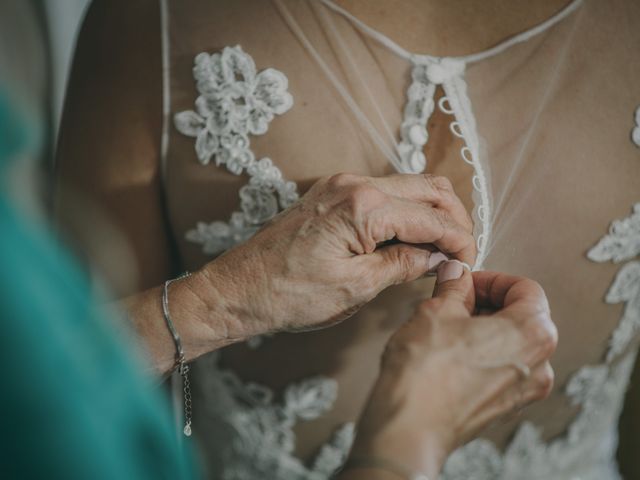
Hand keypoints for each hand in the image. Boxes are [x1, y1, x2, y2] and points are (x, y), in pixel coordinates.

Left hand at [200, 173, 475, 337]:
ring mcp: (341, 184)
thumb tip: (439, 258)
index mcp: (364, 206)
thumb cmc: (289, 293)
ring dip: (430, 213)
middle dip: (453, 219)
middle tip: (460, 253)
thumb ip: (404, 265)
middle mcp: (355, 183)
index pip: (432, 217)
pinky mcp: (332, 192)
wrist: (240, 288)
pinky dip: (405, 212)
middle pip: (428, 188)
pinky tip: (409, 239)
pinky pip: (383, 192)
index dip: (459, 241)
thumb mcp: (356, 287)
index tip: (468, 263)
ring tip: (439, 248)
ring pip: (408, 186)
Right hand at [347, 266, 556, 478]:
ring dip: (483, 328)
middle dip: (487, 303)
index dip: (492, 279)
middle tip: (455, 299)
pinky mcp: (503, 407)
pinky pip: (501, 368)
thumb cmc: (426, 375)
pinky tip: (449, 352)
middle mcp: (538, 364)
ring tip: (448, 326)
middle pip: (523, 316)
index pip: (526, 288)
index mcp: (533, 333)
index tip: (468, 281)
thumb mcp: (436, 311)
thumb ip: (454, 287)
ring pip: (511, 344)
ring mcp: (523, 390)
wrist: (410, 426)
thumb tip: (457, 275)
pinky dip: (481, 354)